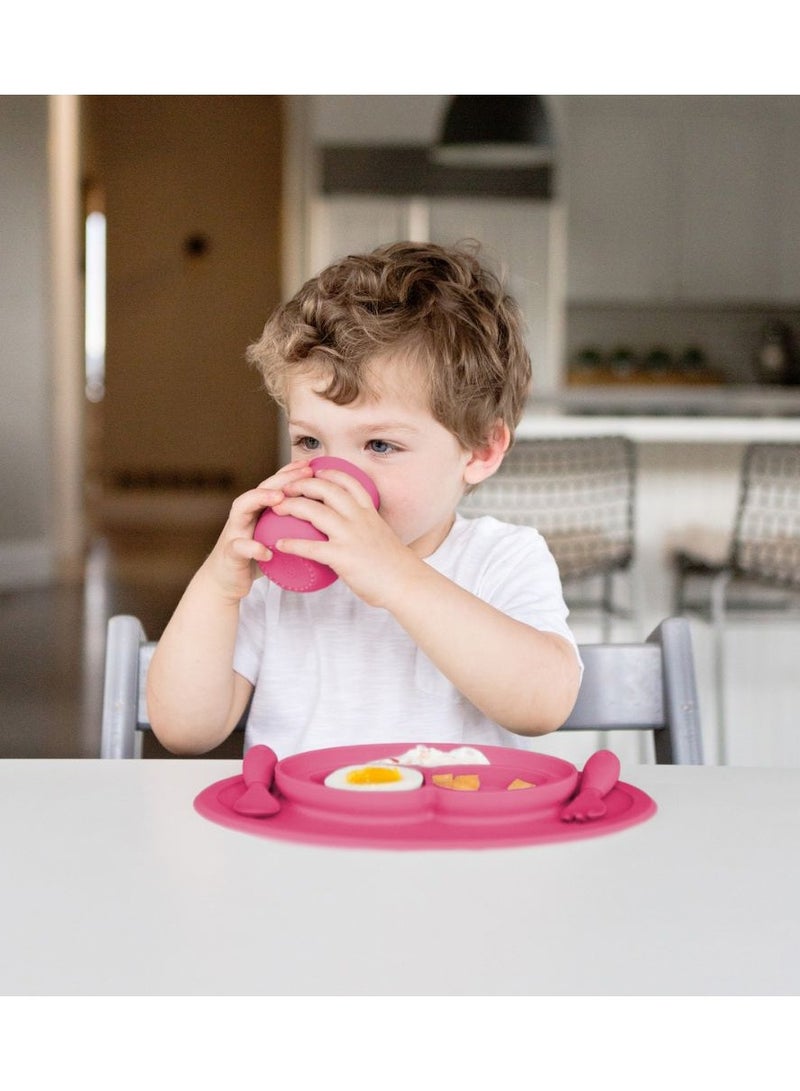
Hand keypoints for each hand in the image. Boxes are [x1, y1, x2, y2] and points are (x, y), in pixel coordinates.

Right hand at [204, 459, 314, 601]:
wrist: (225, 582)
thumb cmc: (254, 557)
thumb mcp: (272, 537)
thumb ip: (288, 526)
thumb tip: (321, 521)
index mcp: (256, 511)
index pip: (273, 486)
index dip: (289, 473)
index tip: (309, 465)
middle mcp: (243, 516)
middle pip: (259, 489)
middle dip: (281, 479)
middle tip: (303, 473)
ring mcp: (234, 532)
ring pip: (241, 509)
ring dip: (259, 499)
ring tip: (279, 498)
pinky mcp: (229, 554)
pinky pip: (239, 548)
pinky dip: (252, 548)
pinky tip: (267, 552)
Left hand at [270, 467, 419, 606]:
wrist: (407, 584)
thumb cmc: (395, 566)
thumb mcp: (381, 535)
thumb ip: (365, 528)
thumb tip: (352, 531)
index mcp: (368, 512)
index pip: (348, 481)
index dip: (329, 472)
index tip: (314, 470)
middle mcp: (358, 518)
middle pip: (325, 489)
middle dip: (302, 484)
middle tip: (285, 488)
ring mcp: (350, 536)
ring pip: (314, 511)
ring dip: (291, 506)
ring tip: (276, 508)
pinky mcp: (342, 556)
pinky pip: (311, 547)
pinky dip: (292, 544)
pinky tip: (279, 545)